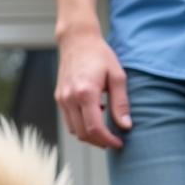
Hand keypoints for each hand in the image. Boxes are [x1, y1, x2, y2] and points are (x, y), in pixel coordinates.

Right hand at [55, 27, 131, 148]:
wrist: (77, 40)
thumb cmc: (99, 55)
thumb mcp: (117, 76)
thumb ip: (121, 103)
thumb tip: (126, 125)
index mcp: (85, 93)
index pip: (95, 128)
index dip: (107, 140)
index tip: (118, 143)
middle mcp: (70, 99)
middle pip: (83, 134)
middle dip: (99, 141)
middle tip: (113, 141)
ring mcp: (62, 100)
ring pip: (74, 131)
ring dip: (89, 135)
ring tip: (104, 130)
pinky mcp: (59, 99)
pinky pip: (69, 121)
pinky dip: (82, 125)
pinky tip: (94, 116)